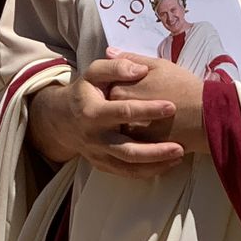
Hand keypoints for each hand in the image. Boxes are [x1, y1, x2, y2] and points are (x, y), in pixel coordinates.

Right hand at [26, 57, 184, 177]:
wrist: (61, 119)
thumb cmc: (85, 92)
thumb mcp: (93, 73)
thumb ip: (115, 66)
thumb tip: (140, 70)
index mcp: (93, 112)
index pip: (123, 112)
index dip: (148, 110)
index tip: (171, 106)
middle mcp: (95, 137)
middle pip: (127, 149)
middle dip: (155, 150)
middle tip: (180, 147)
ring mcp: (98, 154)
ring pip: (128, 166)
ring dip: (155, 164)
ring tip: (179, 156)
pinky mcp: (102, 165)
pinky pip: (126, 174)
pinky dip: (148, 171)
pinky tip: (168, 164)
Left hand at [102, 49, 208, 154]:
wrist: (205, 117)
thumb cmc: (184, 87)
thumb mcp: (158, 65)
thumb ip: (130, 59)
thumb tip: (109, 52)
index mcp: (119, 90)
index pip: (109, 87)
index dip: (124, 84)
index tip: (141, 85)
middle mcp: (117, 115)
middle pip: (112, 108)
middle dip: (126, 103)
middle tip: (149, 99)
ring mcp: (127, 134)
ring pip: (120, 127)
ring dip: (131, 121)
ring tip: (153, 117)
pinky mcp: (139, 149)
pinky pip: (132, 143)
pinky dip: (139, 137)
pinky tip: (155, 130)